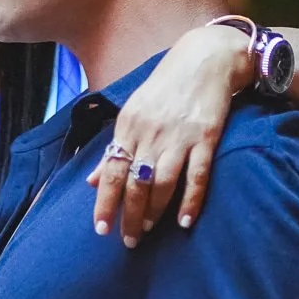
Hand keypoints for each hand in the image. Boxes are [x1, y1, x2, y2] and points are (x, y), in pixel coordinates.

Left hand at [88, 24, 248, 246]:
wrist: (206, 57)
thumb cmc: (167, 87)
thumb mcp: (133, 111)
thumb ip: (114, 147)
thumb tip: (92, 180)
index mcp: (129, 125)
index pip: (111, 171)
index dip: (105, 203)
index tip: (102, 229)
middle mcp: (151, 133)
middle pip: (135, 183)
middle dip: (130, 215)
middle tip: (129, 240)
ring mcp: (180, 136)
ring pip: (162, 182)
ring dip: (155, 212)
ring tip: (150, 232)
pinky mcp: (207, 137)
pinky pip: (198, 175)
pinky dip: (191, 201)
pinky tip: (184, 221)